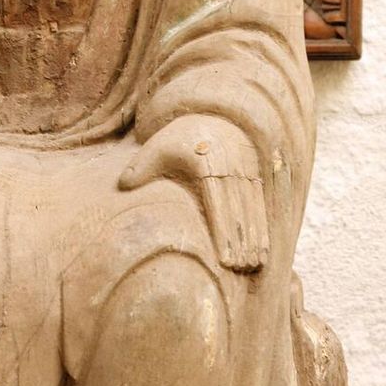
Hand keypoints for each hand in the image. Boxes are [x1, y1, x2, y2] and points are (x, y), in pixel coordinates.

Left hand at [119, 115, 269, 272]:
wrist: (212, 117)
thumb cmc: (179, 137)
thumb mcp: (158, 146)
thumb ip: (141, 166)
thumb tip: (123, 184)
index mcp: (208, 163)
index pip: (218, 202)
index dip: (223, 231)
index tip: (224, 257)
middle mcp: (232, 169)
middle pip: (238, 210)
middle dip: (241, 241)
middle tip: (242, 269)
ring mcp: (246, 172)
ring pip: (252, 210)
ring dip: (255, 238)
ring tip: (254, 265)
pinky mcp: (255, 176)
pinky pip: (260, 205)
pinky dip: (261, 227)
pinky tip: (262, 249)